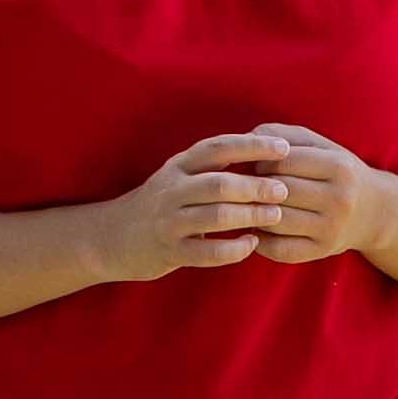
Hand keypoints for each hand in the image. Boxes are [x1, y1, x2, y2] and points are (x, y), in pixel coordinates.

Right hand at [86, 132, 293, 282]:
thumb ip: (214, 165)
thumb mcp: (180, 175)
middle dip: (256, 186)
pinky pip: (207, 252)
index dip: (253, 146)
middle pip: (219, 184)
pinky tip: (251, 244)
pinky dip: (234, 249)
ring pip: (215, 216)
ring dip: (250, 216)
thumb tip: (264, 147)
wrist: (113, 236)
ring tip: (274, 215)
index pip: (219, 147)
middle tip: (284, 190)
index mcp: (179, 165)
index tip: (283, 147)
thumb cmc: (162, 204)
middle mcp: (172, 190)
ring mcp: (169, 222)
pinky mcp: (169, 252)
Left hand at [222, 123, 388, 266]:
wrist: (375, 211)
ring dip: (255, 214)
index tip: (258, 164)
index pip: (285, 161)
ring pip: (276, 221)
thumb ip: (284, 135)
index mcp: (338, 167)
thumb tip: (246, 140)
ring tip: (251, 205)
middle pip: (280, 191)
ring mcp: (331, 228)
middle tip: (249, 186)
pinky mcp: (321, 251)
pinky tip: (258, 228)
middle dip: (257, 187)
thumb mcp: (320, 145)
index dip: (262, 161)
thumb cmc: (336, 172)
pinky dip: (261, 240)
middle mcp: (339, 199)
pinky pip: (280, 249)